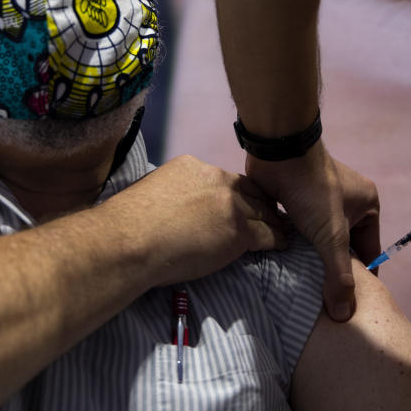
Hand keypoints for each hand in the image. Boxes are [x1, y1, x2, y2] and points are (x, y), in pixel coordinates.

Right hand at [120, 155, 288, 285]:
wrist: (131, 240)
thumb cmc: (129, 224)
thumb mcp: (152, 192)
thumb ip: (172, 194)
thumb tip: (173, 207)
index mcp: (192, 167)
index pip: (224, 179)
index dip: (235, 193)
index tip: (238, 204)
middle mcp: (215, 179)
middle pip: (248, 190)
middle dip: (259, 203)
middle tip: (267, 215)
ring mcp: (230, 204)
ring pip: (261, 211)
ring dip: (272, 220)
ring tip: (280, 229)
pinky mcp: (239, 230)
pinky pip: (267, 234)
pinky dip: (277, 239)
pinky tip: (282, 244)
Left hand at [244, 142, 380, 321]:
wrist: (279, 152)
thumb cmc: (314, 191)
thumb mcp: (332, 236)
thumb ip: (338, 276)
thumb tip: (344, 315)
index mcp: (367, 206)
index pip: (369, 250)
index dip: (361, 276)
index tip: (348, 304)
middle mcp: (348, 202)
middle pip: (344, 247)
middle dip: (332, 270)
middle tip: (323, 302)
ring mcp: (320, 201)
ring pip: (319, 240)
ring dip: (311, 259)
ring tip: (302, 291)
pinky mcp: (296, 200)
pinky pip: (300, 231)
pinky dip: (293, 247)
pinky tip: (284, 268)